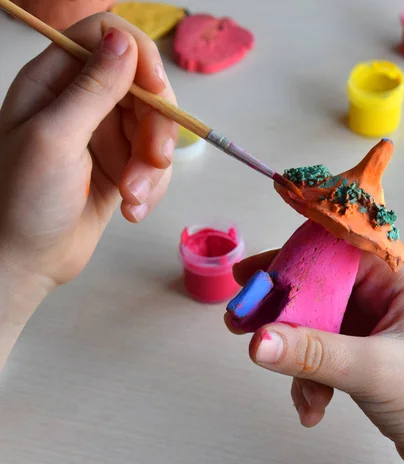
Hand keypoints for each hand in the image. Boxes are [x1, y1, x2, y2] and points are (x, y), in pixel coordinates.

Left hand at [0, 13, 176, 289]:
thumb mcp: (54, 139)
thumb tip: (124, 40)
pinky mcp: (122, 165)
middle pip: (144, 86)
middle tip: (153, 161)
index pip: (107, 37)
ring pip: (156, 128)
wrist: (24, 260)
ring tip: (133, 198)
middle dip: (156, 127)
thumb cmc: (22, 200)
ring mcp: (104, 135)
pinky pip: (155, 163)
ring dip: (153, 167)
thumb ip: (92, 89)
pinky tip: (132, 210)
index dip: (139, 58)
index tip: (155, 92)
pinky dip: (152, 186)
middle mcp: (82, 101)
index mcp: (54, 81)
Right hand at [227, 251, 403, 463]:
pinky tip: (314, 406)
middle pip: (319, 291)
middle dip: (284, 316)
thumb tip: (260, 339)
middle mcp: (386, 296)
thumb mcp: (376, 370)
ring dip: (300, 359)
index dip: (291, 260)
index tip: (253, 275)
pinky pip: (323, 355)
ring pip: (316, 327)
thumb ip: (314, 353)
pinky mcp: (366, 354)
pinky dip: (312, 379)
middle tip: (244, 324)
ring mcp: (374, 327)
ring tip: (302, 393)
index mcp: (398, 279)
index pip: (335, 254)